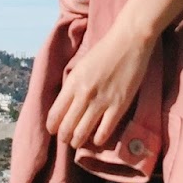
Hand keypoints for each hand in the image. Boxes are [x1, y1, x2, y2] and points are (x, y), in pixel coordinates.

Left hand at [45, 21, 155, 150]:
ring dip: (78, 141)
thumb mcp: (80, 67)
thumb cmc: (104, 51)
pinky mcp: (119, 105)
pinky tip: (97, 138)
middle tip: (68, 138)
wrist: (129, 41)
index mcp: (72, 83)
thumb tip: (65, 106)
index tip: (55, 130)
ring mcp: (101, 101)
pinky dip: (98, 139)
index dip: (52, 127)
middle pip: (66, 128)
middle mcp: (83, 94)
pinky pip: (104, 131)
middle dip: (64, 137)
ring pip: (82, 134)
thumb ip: (72, 87)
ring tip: (79, 141)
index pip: (54, 115)